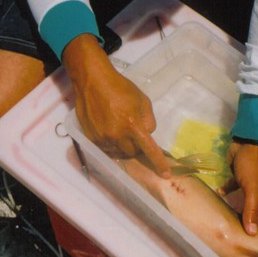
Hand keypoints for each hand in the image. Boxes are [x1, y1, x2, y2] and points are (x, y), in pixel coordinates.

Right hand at [63, 34, 170, 176]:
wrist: (93, 81)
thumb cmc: (120, 88)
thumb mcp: (142, 100)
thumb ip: (149, 120)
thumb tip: (148, 134)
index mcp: (133, 125)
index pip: (149, 149)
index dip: (158, 163)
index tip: (165, 175)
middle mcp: (117, 135)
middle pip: (133, 153)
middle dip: (136, 146)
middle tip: (133, 132)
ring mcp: (103, 138)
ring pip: (119, 153)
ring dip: (123, 146)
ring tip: (119, 129)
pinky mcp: (92, 138)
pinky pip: (106, 149)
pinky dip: (111, 143)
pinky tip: (109, 129)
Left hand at [223, 142, 257, 233]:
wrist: (246, 142)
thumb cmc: (252, 167)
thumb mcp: (253, 190)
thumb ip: (251, 211)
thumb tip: (252, 234)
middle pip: (257, 217)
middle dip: (251, 229)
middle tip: (239, 242)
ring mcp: (249, 188)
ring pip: (244, 206)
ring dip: (237, 214)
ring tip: (226, 226)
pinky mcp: (239, 179)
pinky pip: (233, 189)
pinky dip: (226, 193)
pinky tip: (218, 195)